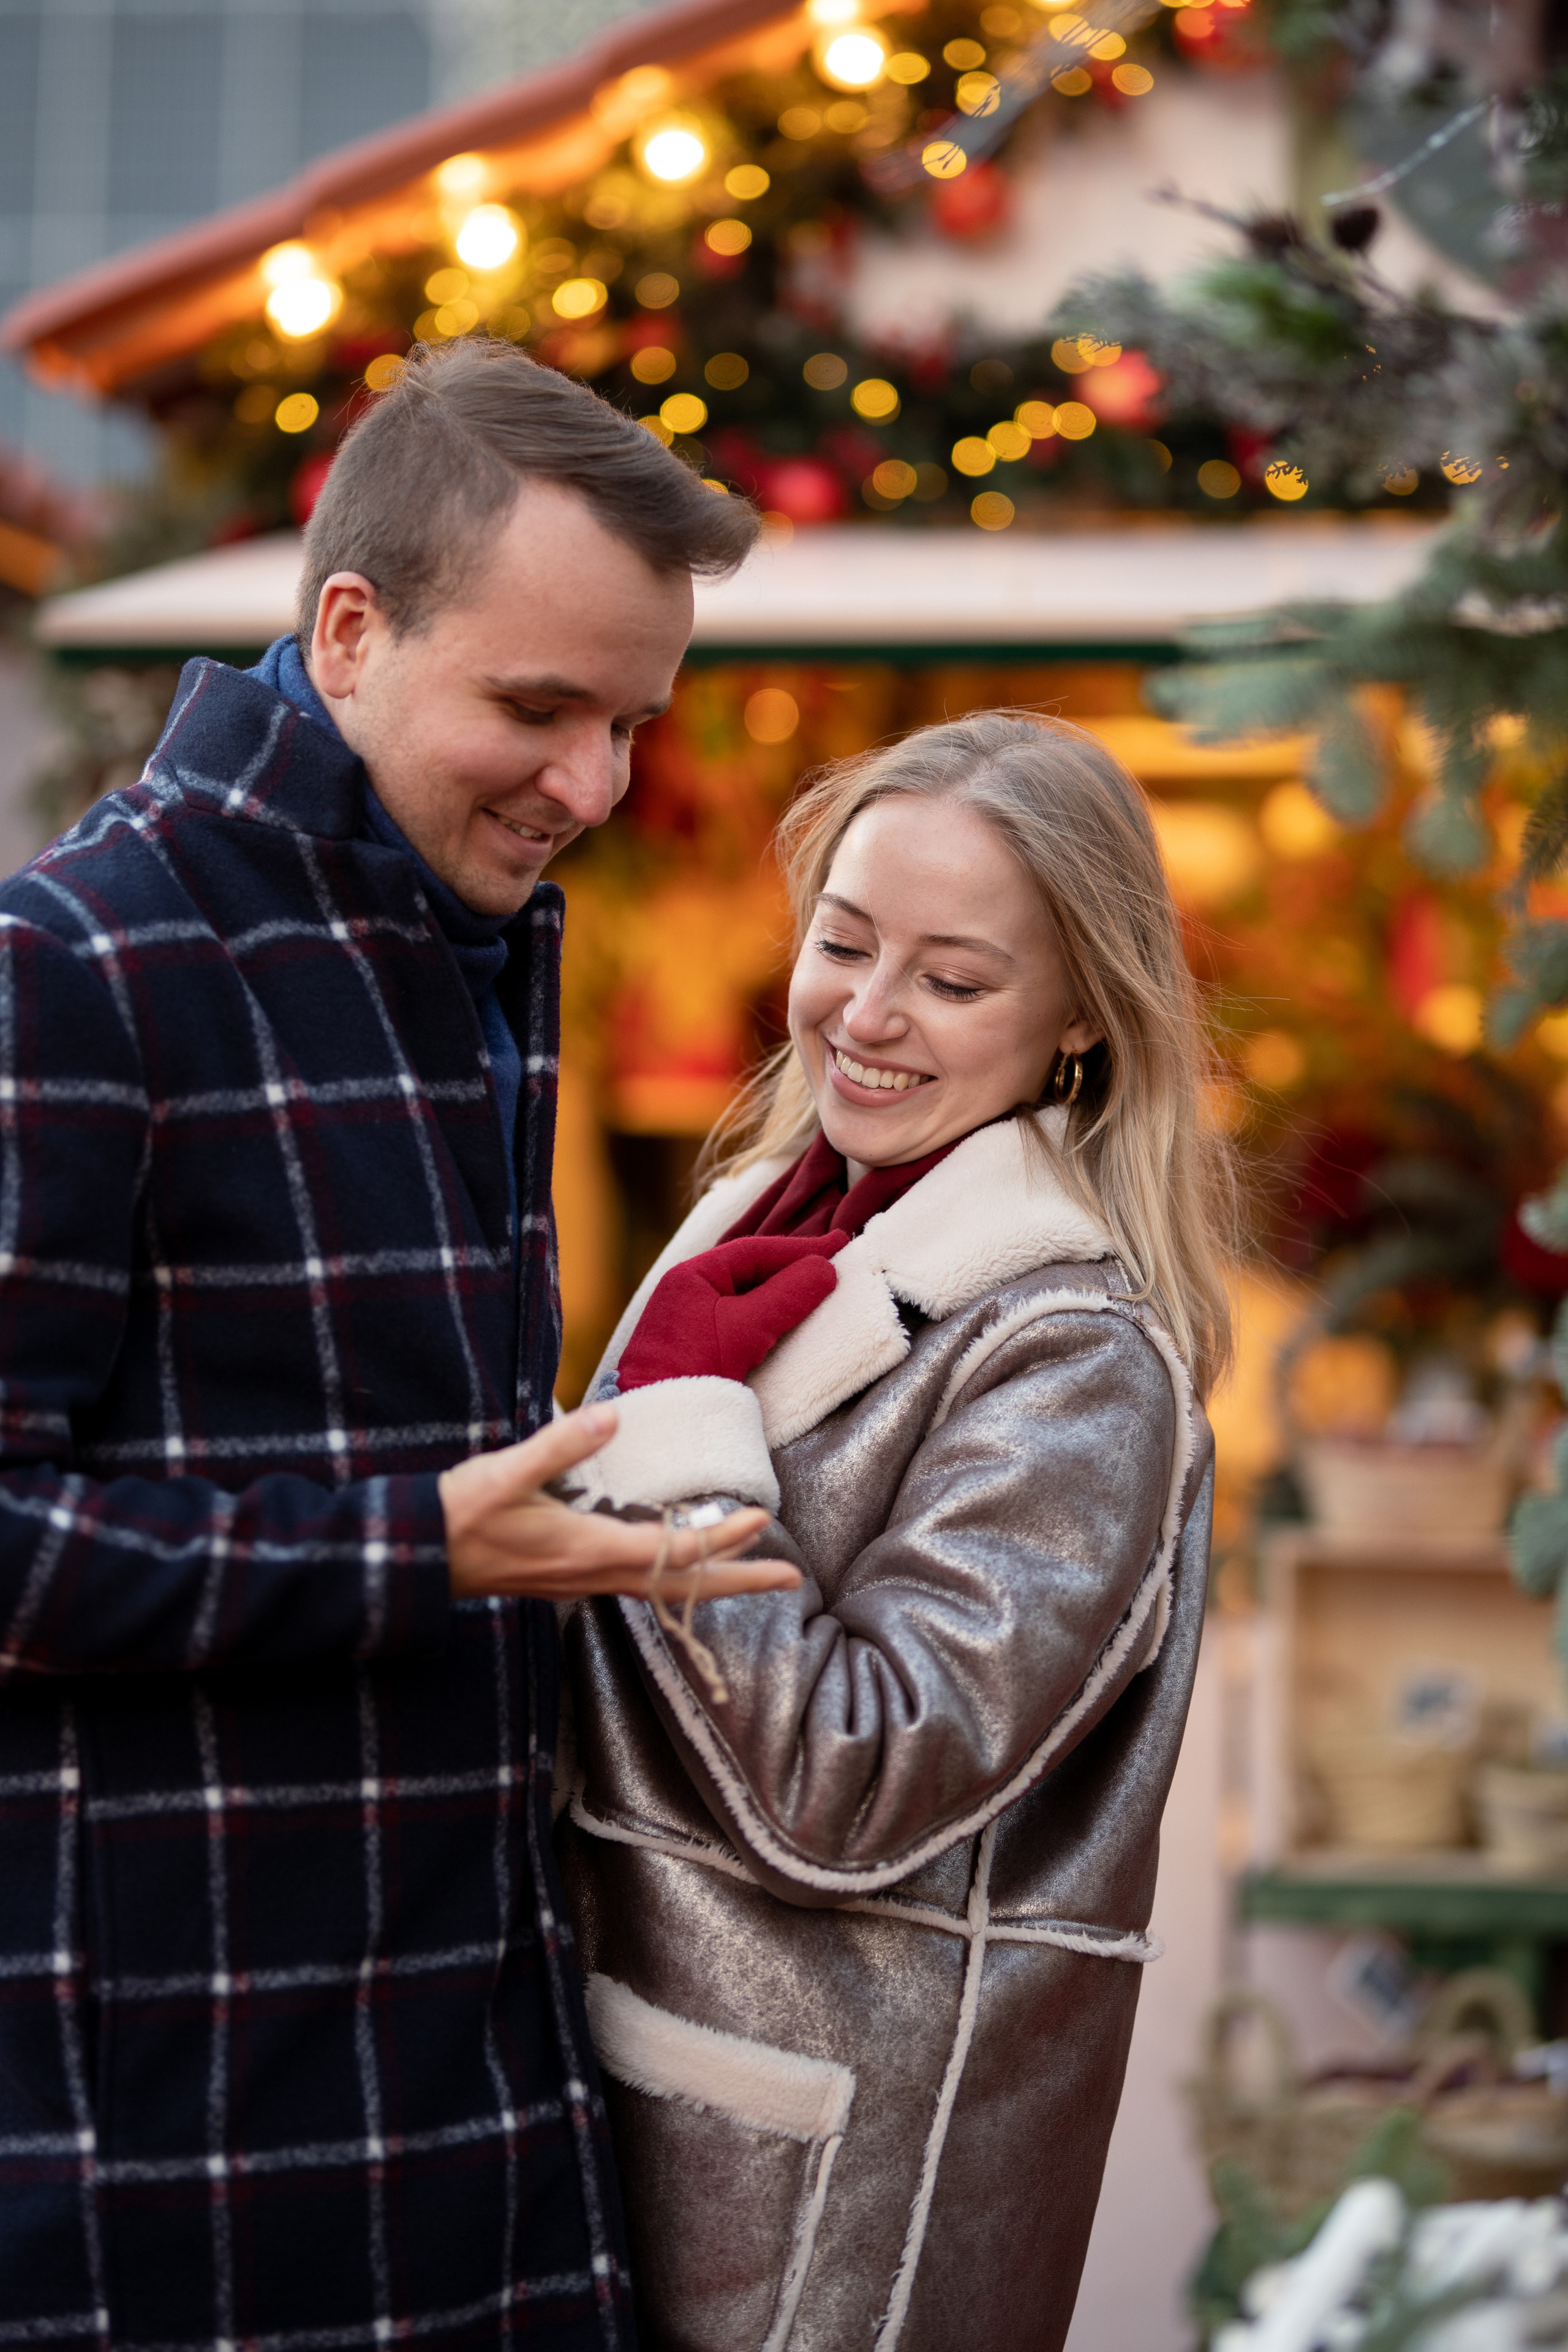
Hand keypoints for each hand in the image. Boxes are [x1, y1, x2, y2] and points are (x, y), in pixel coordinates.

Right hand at [440, 1404, 799, 1602]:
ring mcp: (579, 1582)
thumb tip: (611, 1415)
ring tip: (748, 1566)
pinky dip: (668, 1574)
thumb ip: (559, 1445)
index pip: (671, 1552)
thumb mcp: (504, 1472)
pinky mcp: (567, 1577)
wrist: (414, 1559)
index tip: (761, 1521)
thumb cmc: (457, 1515)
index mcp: (585, 1550)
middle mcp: (590, 1575)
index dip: (719, 1538)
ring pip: (660, 1588)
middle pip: (679, 1586)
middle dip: (737, 1580)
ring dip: (706, 1577)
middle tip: (790, 1580)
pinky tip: (675, 1559)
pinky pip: (634, 1582)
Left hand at [618, 1230, 847, 1390]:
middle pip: (749, 1270)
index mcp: (691, 1275)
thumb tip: (826, 1269)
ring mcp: (688, 1318)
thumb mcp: (747, 1328)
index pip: (754, 1251)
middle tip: (833, 1262)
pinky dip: (765, 1315)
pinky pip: (738, 1318)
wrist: (660, 1421)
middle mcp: (687, 1289)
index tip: (838, 1243)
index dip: (799, 1248)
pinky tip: (785, 1321)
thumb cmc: (694, 1368)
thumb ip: (788, 1295)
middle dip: (790, 1267)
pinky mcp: (694, 1345)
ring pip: (744, 1295)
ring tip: (816, 1288)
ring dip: (780, 1292)